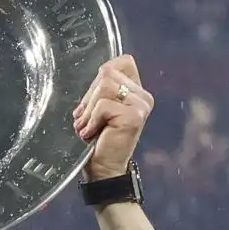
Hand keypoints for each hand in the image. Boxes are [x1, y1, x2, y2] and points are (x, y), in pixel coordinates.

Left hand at [72, 55, 153, 180]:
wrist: (103, 168)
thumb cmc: (98, 139)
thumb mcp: (99, 107)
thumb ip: (103, 88)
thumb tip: (99, 72)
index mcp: (137, 90)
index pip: (123, 61)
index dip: (101, 76)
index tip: (93, 100)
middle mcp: (143, 96)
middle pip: (107, 72)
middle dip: (89, 96)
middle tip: (85, 118)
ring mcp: (141, 105)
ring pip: (104, 86)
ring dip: (88, 109)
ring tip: (87, 126)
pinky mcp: (134, 116)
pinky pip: (103, 105)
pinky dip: (91, 120)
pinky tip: (91, 133)